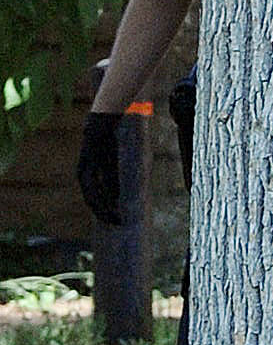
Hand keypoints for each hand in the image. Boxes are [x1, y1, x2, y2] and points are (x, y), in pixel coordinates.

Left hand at [77, 112, 122, 226]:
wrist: (104, 122)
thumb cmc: (108, 143)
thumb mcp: (112, 165)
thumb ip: (112, 182)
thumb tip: (115, 200)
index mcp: (86, 177)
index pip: (94, 199)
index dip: (104, 211)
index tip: (116, 220)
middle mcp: (82, 175)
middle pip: (92, 201)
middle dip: (105, 214)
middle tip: (118, 222)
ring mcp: (85, 169)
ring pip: (93, 195)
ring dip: (105, 208)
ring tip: (117, 216)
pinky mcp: (90, 163)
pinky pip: (97, 183)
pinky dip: (106, 194)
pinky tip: (114, 201)